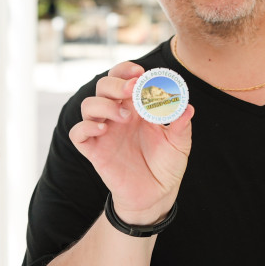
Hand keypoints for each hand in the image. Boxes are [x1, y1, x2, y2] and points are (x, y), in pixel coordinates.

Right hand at [69, 62, 192, 223]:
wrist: (156, 195)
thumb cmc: (166, 165)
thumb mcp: (179, 144)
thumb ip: (181, 125)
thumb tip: (187, 106)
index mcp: (136, 107)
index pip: (123, 78)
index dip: (126, 70)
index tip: (140, 73)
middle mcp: (117, 115)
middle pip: (103, 86)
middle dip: (116, 83)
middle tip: (133, 89)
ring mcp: (103, 132)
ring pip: (88, 105)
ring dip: (104, 104)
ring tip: (125, 117)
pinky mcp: (93, 150)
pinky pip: (78, 133)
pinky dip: (85, 126)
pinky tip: (102, 129)